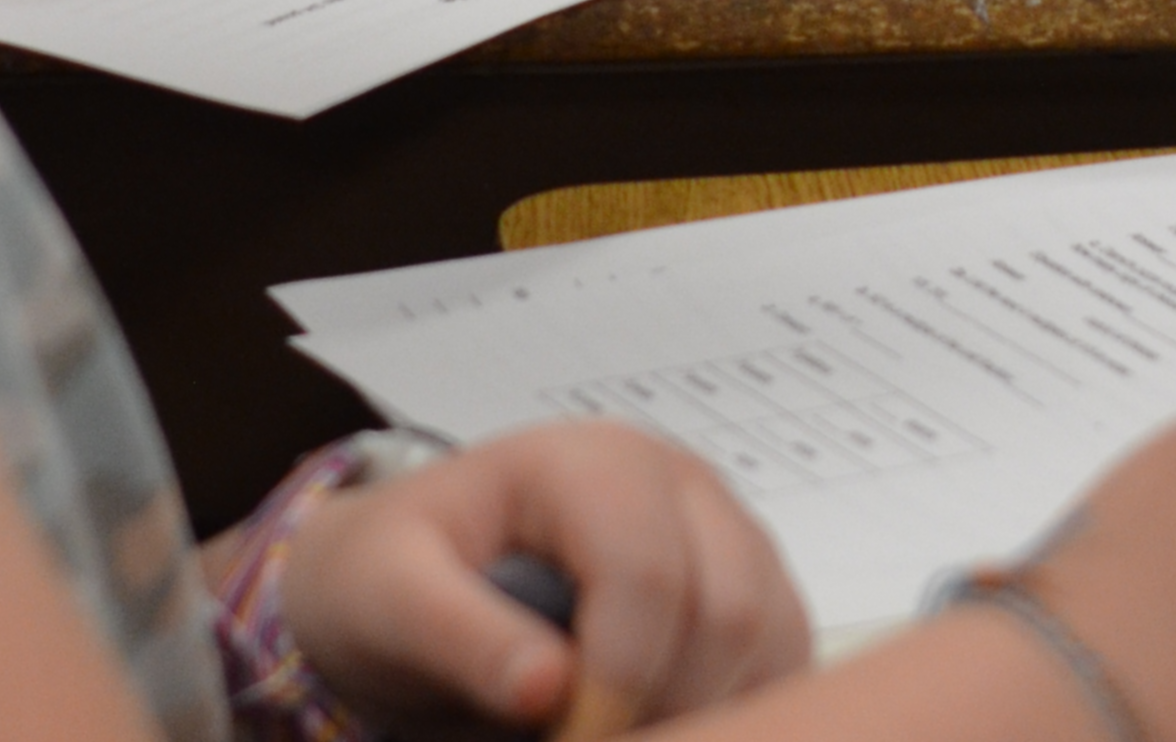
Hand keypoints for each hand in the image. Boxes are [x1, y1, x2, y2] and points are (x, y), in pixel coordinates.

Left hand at [277, 424, 808, 734]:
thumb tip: (548, 688)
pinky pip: (784, 656)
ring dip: (711, 707)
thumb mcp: (390, 595)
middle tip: (592, 741)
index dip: (618, 680)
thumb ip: (459, 634)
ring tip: (623, 728)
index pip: (646, 571)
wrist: (411, 567)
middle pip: (729, 606)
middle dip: (668, 702)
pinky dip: (740, 706)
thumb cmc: (396, 571)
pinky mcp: (748, 582)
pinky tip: (664, 720)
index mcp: (587, 461)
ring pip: (772, 634)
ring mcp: (722, 526)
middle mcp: (674, 479)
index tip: (571, 741)